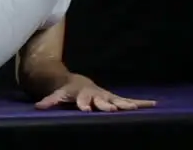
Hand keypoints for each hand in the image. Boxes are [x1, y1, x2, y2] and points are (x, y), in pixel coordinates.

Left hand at [34, 75, 156, 111]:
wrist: (78, 83)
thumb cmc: (68, 92)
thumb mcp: (58, 95)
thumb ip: (50, 101)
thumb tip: (38, 107)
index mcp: (82, 95)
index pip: (83, 100)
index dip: (83, 104)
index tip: (85, 109)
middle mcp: (96, 95)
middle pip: (101, 100)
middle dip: (106, 104)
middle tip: (112, 109)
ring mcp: (107, 96)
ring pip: (117, 100)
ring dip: (125, 104)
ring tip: (134, 108)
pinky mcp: (116, 99)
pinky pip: (130, 101)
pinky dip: (142, 103)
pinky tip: (154, 104)